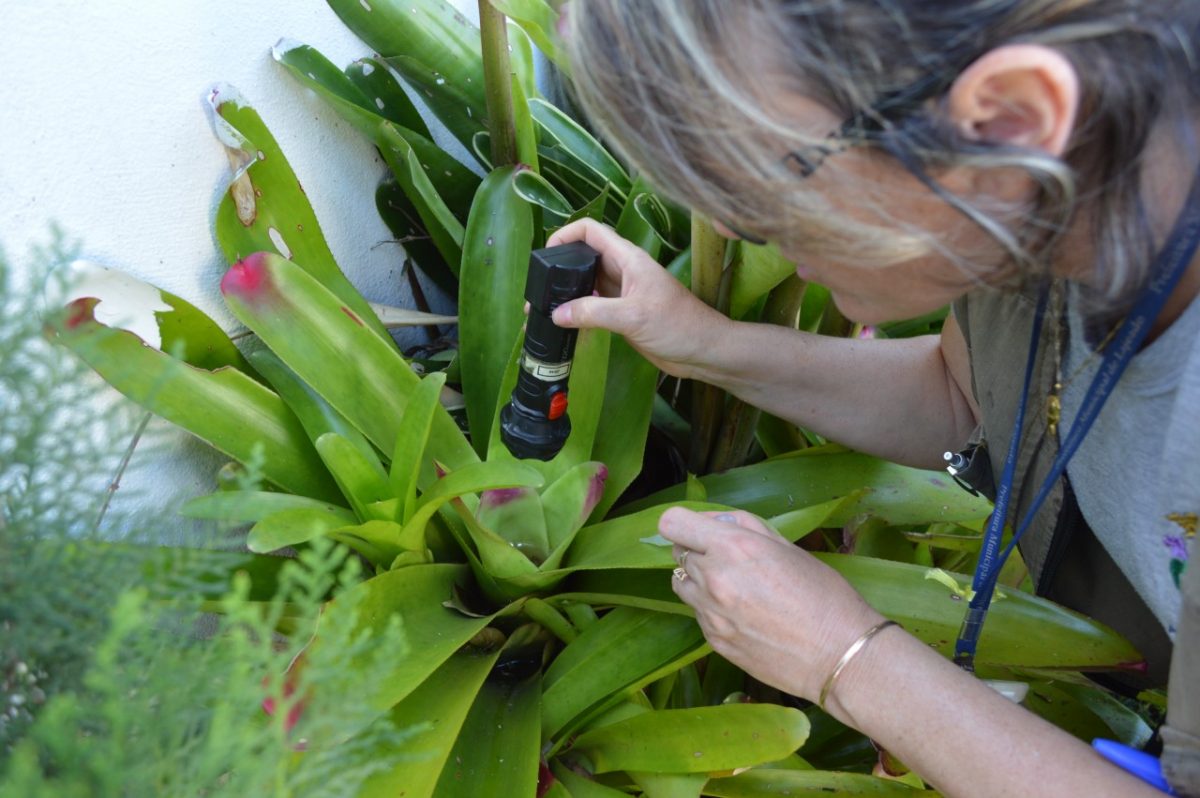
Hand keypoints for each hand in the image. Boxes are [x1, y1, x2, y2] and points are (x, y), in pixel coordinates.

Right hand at [545, 219, 732, 378]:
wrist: (703, 351)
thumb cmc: (679, 325)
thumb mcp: (633, 316)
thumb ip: (594, 312)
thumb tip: (558, 313)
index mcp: (629, 259)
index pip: (591, 231)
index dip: (566, 234)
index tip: (546, 253)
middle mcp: (623, 271)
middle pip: (584, 257)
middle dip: (560, 269)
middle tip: (539, 290)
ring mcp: (623, 292)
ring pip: (587, 284)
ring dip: (566, 294)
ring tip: (544, 310)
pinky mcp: (623, 314)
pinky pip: (594, 307)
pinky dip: (578, 314)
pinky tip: (565, 326)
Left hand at [659, 506, 885, 701]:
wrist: (839, 656)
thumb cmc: (825, 596)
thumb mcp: (788, 547)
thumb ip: (745, 527)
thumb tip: (714, 522)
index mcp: (732, 547)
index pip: (672, 524)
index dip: (684, 523)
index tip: (700, 530)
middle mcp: (713, 579)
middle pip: (677, 552)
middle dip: (698, 550)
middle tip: (732, 560)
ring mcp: (710, 614)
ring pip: (681, 584)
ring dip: (699, 580)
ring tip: (736, 588)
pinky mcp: (714, 641)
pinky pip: (698, 614)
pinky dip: (712, 608)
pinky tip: (745, 615)